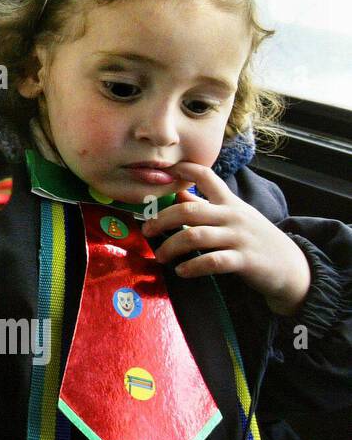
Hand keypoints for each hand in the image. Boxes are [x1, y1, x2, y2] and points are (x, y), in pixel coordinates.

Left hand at [141, 161, 310, 314]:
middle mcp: (232, 216)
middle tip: (146, 231)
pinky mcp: (244, 260)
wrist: (292, 266)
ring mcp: (239, 237)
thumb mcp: (233, 216)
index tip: (167, 169)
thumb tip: (177, 194)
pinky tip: (181, 270)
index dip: (186, 170)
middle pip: (189, 211)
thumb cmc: (255, 239)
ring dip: (171, 246)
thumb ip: (206, 206)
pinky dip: (192, 266)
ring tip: (160, 256)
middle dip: (162, 219)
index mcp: (229, 202)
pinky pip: (212, 261)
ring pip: (196, 236)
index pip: (207, 177)